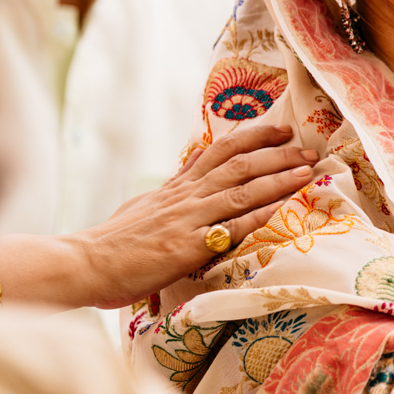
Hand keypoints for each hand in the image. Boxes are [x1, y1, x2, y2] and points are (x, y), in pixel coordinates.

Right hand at [69, 124, 316, 308]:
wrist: (84, 263)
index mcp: (178, 186)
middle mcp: (187, 197)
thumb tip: (194, 161)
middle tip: (308, 151)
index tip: (282, 130)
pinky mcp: (187, 247)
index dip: (255, 137)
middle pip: (240, 166)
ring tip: (307, 172)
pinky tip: (283, 210)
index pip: (221, 150)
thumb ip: (175, 184)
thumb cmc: (114, 239)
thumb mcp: (146, 202)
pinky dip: (259, 217)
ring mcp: (188, 220)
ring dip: (278, 180)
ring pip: (241, 192)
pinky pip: (230, 229)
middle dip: (278, 156)